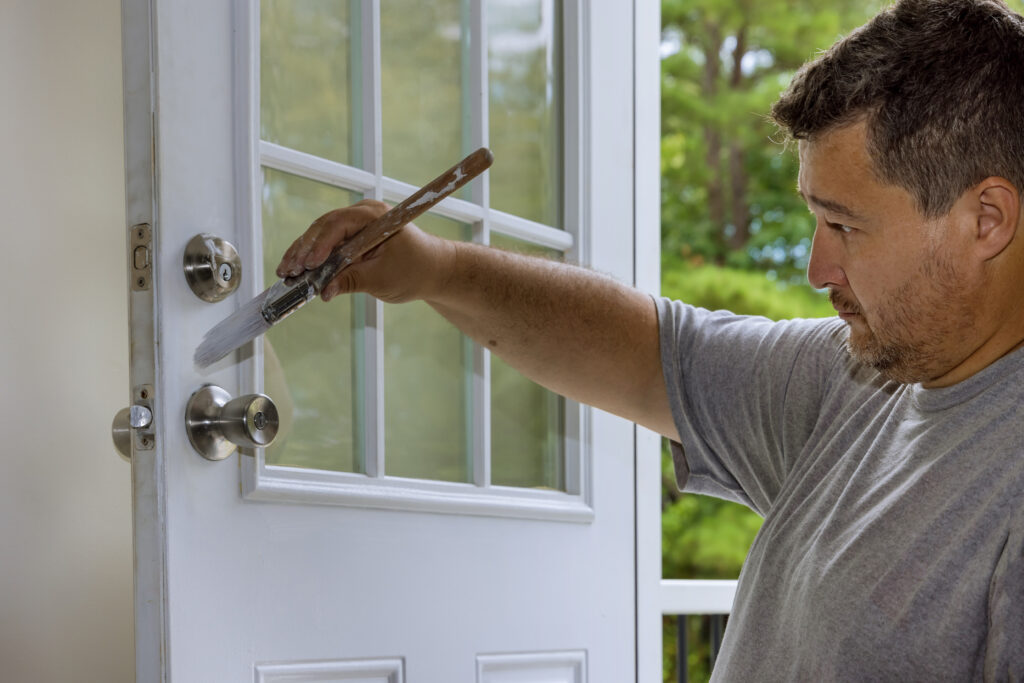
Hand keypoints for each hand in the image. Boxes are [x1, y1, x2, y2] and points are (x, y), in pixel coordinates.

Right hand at [275, 199, 455, 303]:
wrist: (434, 271)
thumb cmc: (416, 271)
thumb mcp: (382, 279)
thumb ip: (351, 282)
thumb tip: (323, 291)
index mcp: (375, 217)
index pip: (338, 224)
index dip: (319, 244)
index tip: (308, 265)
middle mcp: (363, 215)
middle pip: (324, 228)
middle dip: (304, 250)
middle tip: (288, 271)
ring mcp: (357, 225)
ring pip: (321, 236)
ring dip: (303, 254)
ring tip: (286, 273)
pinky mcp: (353, 238)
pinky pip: (328, 245)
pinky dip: (314, 258)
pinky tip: (298, 271)